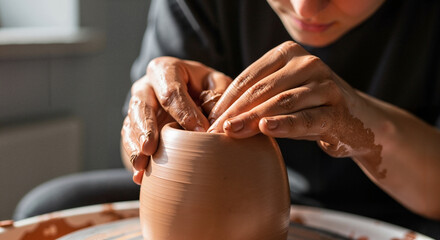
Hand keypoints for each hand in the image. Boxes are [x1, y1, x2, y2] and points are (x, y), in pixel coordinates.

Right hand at [121, 57, 231, 183]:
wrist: (191, 93)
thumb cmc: (205, 87)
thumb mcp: (216, 83)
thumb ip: (218, 96)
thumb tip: (216, 121)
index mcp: (167, 69)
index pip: (172, 90)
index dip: (184, 111)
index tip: (199, 131)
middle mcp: (146, 86)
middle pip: (142, 105)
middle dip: (146, 128)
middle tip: (150, 148)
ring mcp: (137, 106)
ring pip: (131, 124)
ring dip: (135, 146)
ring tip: (142, 165)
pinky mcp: (134, 125)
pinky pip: (129, 140)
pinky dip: (134, 157)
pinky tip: (140, 175)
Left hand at [208, 41, 375, 159]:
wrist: (359, 122)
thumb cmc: (311, 108)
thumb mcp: (283, 96)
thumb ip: (258, 99)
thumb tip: (218, 117)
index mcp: (289, 54)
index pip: (249, 77)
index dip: (226, 99)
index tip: (209, 119)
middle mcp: (308, 63)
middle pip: (262, 89)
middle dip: (235, 111)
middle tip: (214, 131)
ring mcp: (325, 85)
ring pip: (281, 102)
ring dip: (253, 119)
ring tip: (231, 132)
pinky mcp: (338, 111)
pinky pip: (306, 119)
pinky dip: (285, 124)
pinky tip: (267, 129)